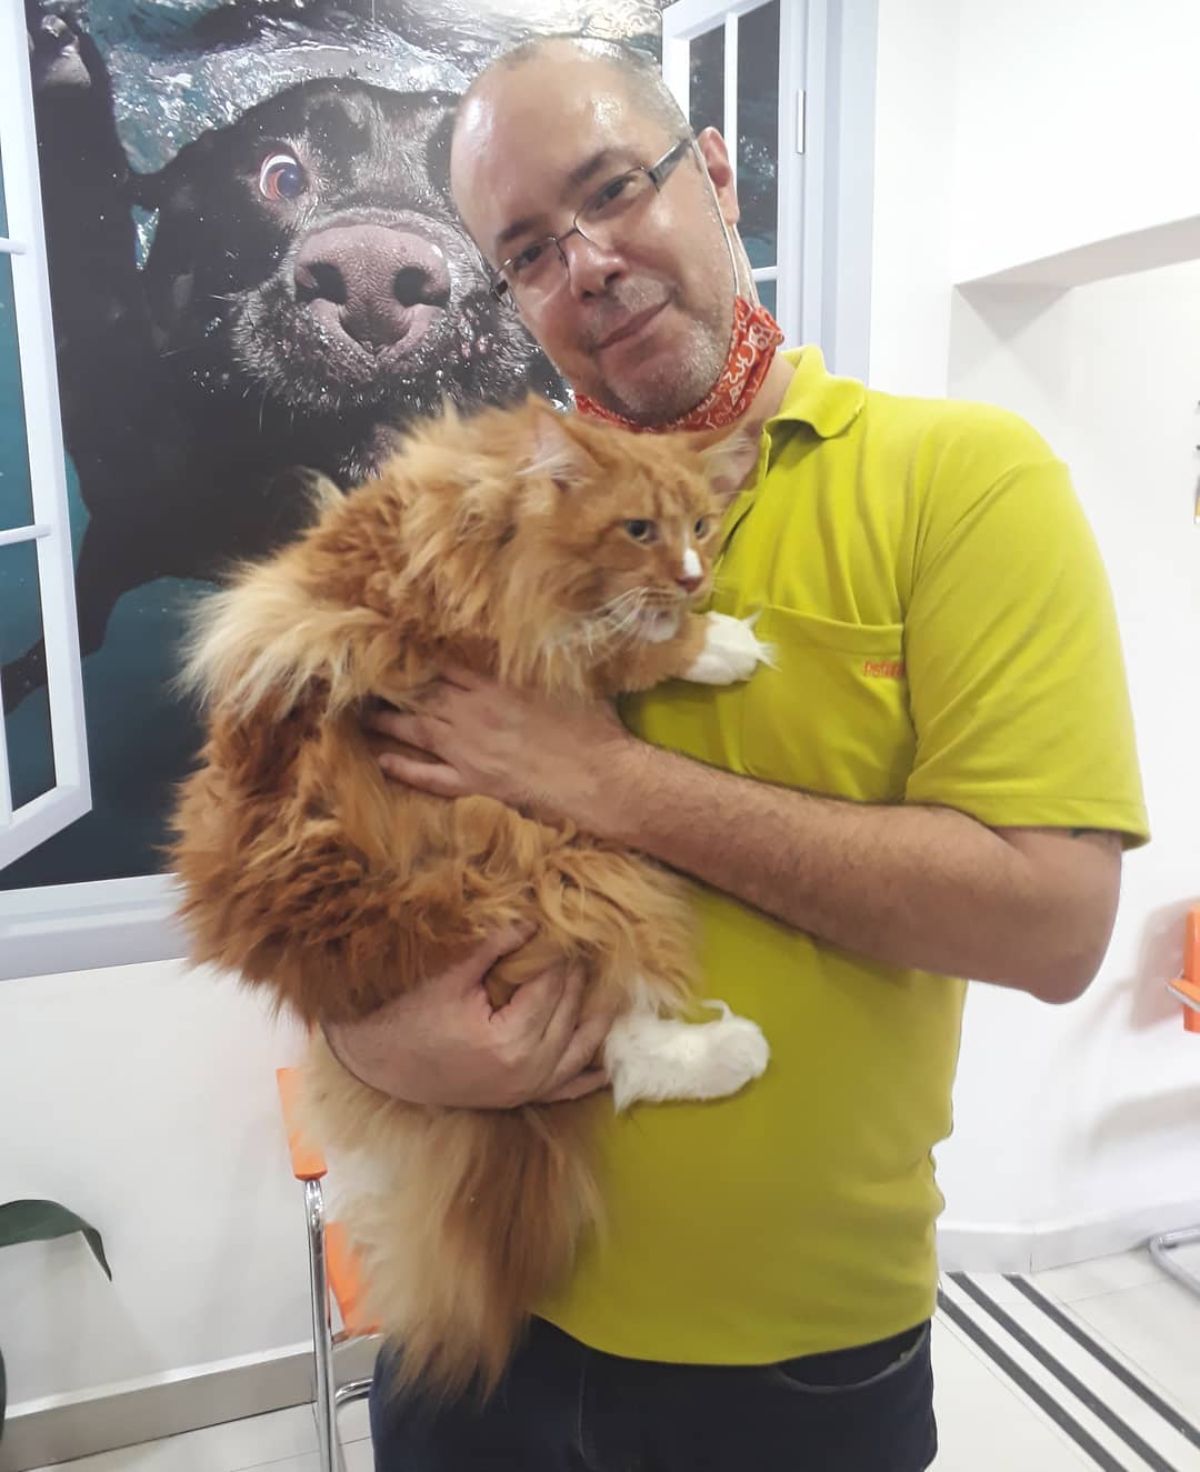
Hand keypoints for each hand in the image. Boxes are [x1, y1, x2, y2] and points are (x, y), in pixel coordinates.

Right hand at [323, 927, 613, 1107]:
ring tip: (617, 988)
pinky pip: (565, 1089)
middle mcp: (526, 1071)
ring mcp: (524, 1090)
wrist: (376, 1062)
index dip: (561, 954)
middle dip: (580, 978)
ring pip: (577, 1050)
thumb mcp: (448, 976)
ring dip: (597, 1020)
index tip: (570, 928)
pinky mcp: (517, 1098)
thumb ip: (493, 946)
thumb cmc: (405, 1015)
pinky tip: (609, 1064)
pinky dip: (588, 1076)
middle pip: (568, 1013)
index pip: (552, 986)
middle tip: (592, 945)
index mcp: (510, 1040)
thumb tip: (532, 919)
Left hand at [365, 667, 632, 825]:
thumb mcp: (568, 681)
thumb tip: (536, 638)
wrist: (599, 777)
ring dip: (388, 720)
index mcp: (496, 685)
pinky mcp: (476, 781)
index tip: (398, 649)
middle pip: (423, 693)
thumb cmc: (593, 727)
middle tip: (367, 679)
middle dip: (395, 685)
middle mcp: (474, 713)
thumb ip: (541, 663)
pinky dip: (405, 769)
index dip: (419, 657)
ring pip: (418, 729)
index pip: (445, 664)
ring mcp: (470, 749)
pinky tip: (383, 761)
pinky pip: (431, 776)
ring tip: (362, 713)